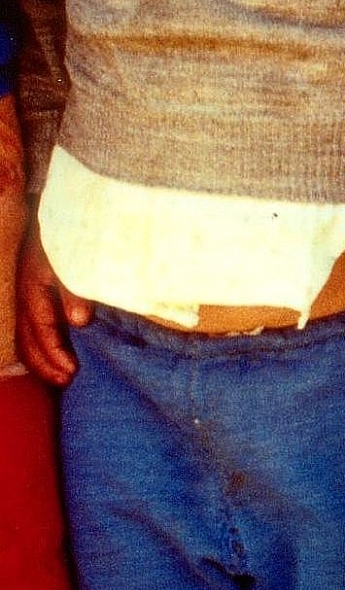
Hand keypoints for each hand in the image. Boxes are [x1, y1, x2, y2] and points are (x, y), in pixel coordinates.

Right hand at [16, 228, 88, 385]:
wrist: (49, 209)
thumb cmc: (65, 234)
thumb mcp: (72, 259)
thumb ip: (75, 289)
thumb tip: (79, 321)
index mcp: (32, 288)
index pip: (41, 331)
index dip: (55, 354)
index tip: (72, 371)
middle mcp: (21, 293)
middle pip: (27, 339)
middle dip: (45, 364)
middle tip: (66, 381)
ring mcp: (20, 292)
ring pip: (22, 334)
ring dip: (39, 358)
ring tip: (59, 376)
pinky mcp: (25, 289)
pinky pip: (25, 324)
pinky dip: (34, 343)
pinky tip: (48, 353)